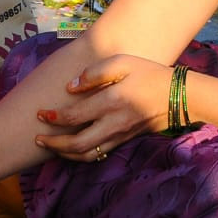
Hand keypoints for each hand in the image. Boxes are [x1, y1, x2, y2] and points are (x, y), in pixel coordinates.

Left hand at [34, 54, 169, 160]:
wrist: (179, 96)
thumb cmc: (149, 73)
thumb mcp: (123, 62)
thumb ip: (95, 72)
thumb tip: (71, 87)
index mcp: (111, 101)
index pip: (75, 116)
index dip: (53, 117)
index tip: (40, 113)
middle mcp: (114, 123)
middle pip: (77, 144)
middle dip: (54, 144)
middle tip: (38, 138)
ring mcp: (120, 135)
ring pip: (88, 154)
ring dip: (65, 154)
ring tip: (50, 147)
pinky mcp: (125, 140)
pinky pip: (99, 154)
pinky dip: (81, 155)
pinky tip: (71, 149)